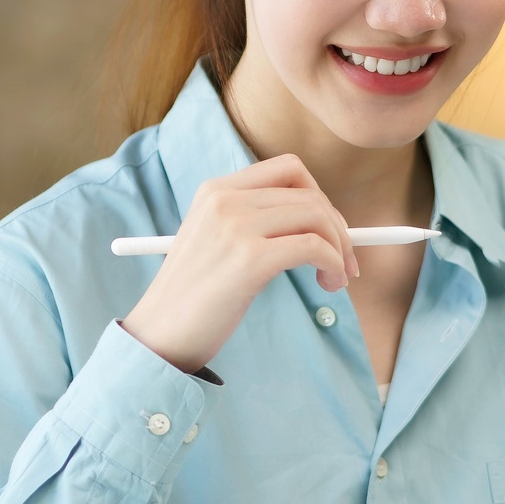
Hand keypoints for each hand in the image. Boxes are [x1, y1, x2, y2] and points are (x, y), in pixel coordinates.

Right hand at [121, 154, 356, 374]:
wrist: (160, 334)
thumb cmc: (193, 297)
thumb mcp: (216, 241)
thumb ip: (255, 222)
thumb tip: (322, 223)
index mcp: (216, 190)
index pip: (289, 169)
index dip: (319, 196)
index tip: (328, 229)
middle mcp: (226, 200)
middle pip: (309, 194)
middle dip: (338, 227)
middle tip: (345, 261)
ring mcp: (237, 227)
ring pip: (318, 217)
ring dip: (340, 248)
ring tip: (336, 277)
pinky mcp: (250, 259)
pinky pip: (314, 247)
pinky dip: (333, 263)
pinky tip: (328, 283)